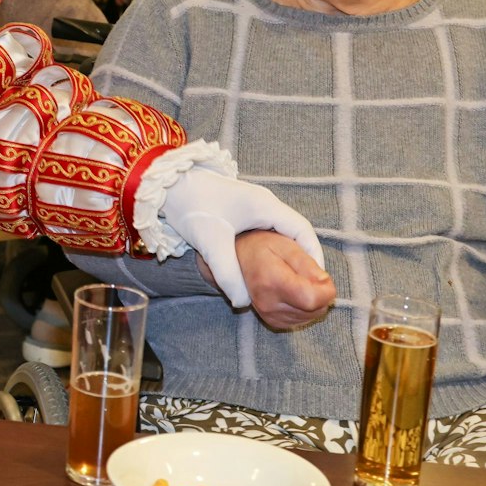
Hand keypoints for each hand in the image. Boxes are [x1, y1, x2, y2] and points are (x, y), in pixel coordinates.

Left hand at [162, 167, 325, 309]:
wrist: (166, 183)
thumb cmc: (191, 205)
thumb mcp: (210, 241)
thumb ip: (228, 273)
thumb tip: (243, 302)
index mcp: (265, 206)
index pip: (302, 230)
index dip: (313, 254)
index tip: (319, 278)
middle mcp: (264, 204)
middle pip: (294, 232)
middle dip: (302, 258)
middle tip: (306, 284)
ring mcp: (252, 208)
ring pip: (279, 234)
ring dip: (286, 255)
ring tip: (289, 281)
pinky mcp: (239, 213)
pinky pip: (265, 234)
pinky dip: (270, 251)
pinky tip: (264, 270)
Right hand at [196, 230, 335, 329]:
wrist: (236, 257)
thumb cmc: (263, 246)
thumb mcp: (287, 245)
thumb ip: (308, 264)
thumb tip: (325, 283)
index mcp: (272, 282)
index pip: (312, 299)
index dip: (326, 289)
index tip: (323, 276)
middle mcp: (269, 303)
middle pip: (314, 310)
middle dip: (322, 294)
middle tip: (312, 275)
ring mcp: (269, 315)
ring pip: (310, 316)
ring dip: (314, 301)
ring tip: (301, 282)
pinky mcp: (271, 321)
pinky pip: (301, 320)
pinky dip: (305, 308)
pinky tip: (295, 293)